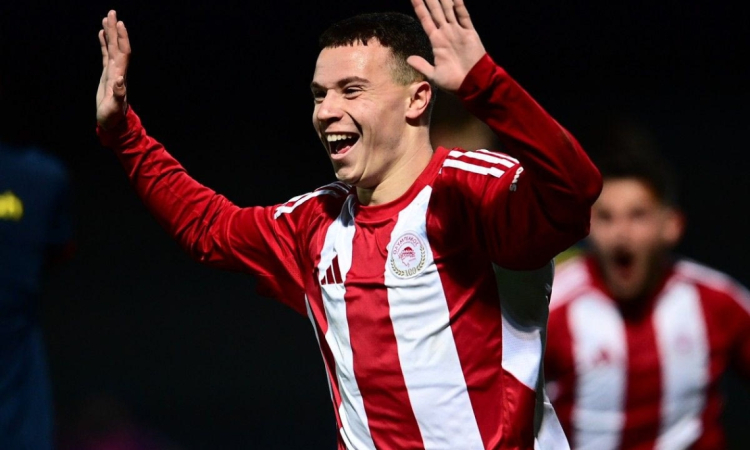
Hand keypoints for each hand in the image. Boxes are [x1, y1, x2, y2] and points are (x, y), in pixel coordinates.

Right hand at [97, 10, 130, 128]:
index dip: (122, 38)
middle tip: (112, 11)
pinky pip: (105, 54)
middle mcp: (118, 70)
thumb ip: (119, 94)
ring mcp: (112, 71)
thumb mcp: (115, 107)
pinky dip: (104, 43)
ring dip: (110, 33)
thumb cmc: (113, 117)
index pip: (123, 52)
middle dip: (115, 29)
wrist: (112, 122)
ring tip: (106, 17)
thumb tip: (120, 80)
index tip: (119, 23)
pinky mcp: (106, 74)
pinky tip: (101, 33)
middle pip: (117, 45)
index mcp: (120, 75)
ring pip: (111, 47)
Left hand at [407, 0, 486, 92]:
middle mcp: (446, 33)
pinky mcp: (469, 33)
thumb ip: (422, 65)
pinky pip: (464, 16)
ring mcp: (458, 32)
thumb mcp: (434, 74)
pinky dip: (460, 6)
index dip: (419, 8)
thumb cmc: (453, 81)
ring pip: (449, 10)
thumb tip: (408, 59)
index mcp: (436, 41)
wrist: (472, 84)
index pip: (425, 20)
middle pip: (436, 11)